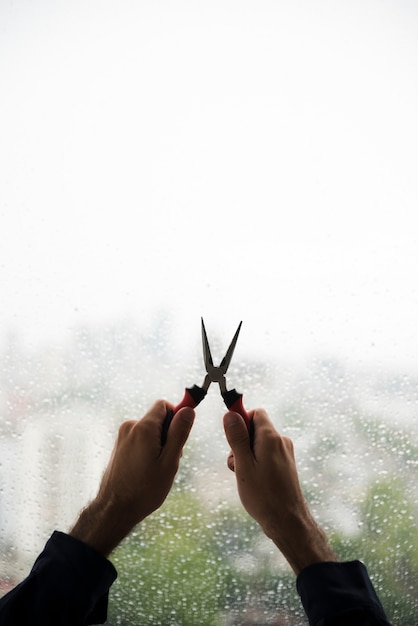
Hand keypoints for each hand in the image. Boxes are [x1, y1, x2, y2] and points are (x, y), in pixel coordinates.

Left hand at [70, 400, 194, 555]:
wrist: (114, 509)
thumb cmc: (144, 489)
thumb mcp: (169, 461)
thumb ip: (179, 433)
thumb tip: (188, 410)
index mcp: (143, 428)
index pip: (164, 405)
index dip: (177, 416)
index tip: (181, 434)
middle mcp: (130, 427)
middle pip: (158, 418)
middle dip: (168, 434)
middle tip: (169, 459)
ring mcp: (122, 437)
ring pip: (150, 431)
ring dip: (159, 444)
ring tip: (157, 469)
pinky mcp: (119, 446)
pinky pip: (140, 439)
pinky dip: (148, 449)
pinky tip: (147, 470)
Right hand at [223, 409, 335, 573]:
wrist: (288, 522)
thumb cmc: (263, 496)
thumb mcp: (243, 465)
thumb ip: (237, 438)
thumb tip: (230, 414)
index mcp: (271, 437)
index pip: (256, 412)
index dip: (241, 421)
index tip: (232, 439)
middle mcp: (281, 441)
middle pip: (255, 429)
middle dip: (241, 442)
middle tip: (236, 465)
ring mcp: (285, 453)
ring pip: (259, 444)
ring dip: (246, 456)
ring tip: (245, 477)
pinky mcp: (285, 465)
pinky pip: (266, 455)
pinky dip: (256, 463)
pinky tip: (254, 482)